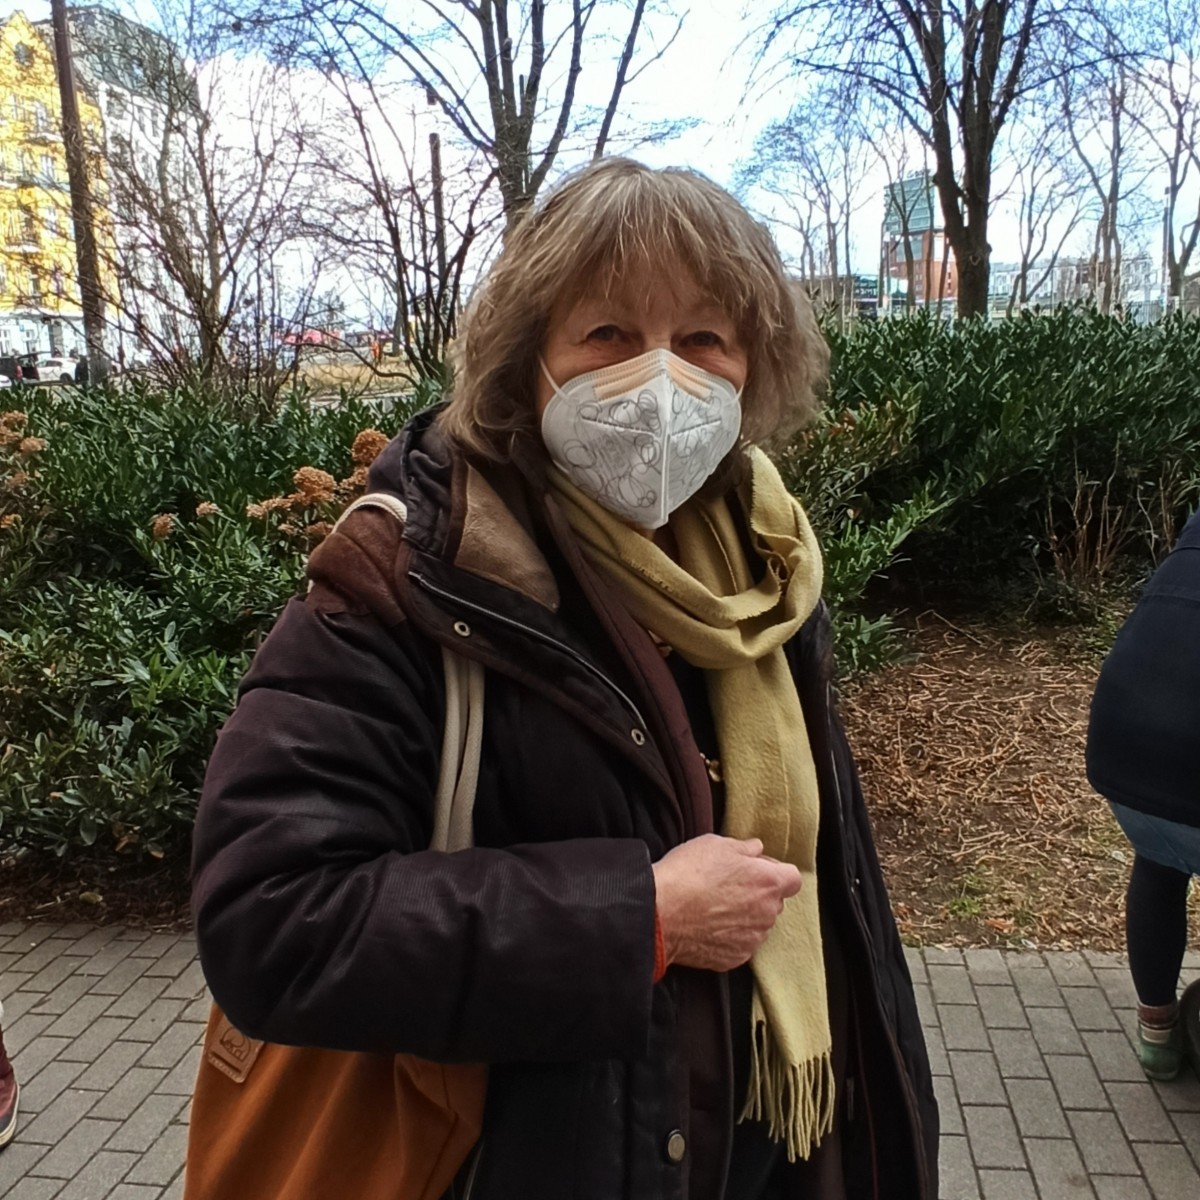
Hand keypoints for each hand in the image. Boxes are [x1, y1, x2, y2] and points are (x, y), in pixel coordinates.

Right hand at [651, 835, 801, 972]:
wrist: (661, 912)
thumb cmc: (688, 874)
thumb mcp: (716, 844)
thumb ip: (744, 848)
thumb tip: (755, 850)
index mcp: (768, 882)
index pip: (792, 878)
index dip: (775, 872)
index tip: (756, 869)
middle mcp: (767, 913)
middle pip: (774, 902)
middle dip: (758, 894)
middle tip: (729, 885)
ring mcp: (752, 939)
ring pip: (757, 924)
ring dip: (744, 916)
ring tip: (714, 906)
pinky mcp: (735, 958)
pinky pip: (740, 943)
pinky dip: (729, 936)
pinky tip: (708, 924)